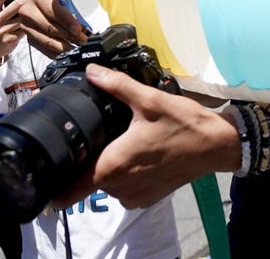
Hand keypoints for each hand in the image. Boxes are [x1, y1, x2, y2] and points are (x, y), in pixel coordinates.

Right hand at [15, 0, 86, 58]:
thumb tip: (86, 24)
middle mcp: (28, 10)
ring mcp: (26, 25)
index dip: (67, 21)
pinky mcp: (29, 37)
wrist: (40, 1)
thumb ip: (72, 7)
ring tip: (78, 47)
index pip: (52, 10)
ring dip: (65, 46)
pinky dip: (57, 52)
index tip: (78, 30)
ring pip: (47, 40)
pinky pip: (44, 49)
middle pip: (50, 27)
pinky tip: (68, 52)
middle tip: (83, 40)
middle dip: (69, 36)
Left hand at [55, 65, 241, 208]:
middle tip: (102, 134)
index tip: (53, 165)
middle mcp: (118, 187)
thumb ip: (116, 85)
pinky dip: (126, 173)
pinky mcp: (146, 198)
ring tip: (124, 140)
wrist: (216, 145)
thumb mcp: (149, 99)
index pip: (68, 188)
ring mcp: (133, 196)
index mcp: (112, 166)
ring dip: (109, 166)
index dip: (55, 179)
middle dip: (89, 159)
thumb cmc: (183, 123)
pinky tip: (139, 152)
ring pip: (106, 182)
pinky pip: (124, 187)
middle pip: (87, 178)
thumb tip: (92, 71)